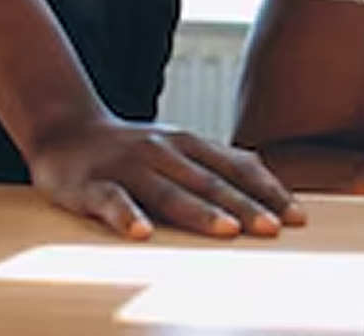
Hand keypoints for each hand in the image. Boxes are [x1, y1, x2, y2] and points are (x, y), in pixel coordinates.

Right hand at [25, 114, 307, 239]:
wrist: (66, 129)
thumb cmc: (132, 148)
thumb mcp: (178, 148)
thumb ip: (214, 162)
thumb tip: (264, 176)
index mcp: (189, 144)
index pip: (238, 168)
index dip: (268, 191)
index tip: (297, 216)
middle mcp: (165, 151)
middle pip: (211, 182)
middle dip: (246, 206)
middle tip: (274, 228)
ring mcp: (129, 167)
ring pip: (169, 192)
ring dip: (201, 212)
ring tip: (228, 231)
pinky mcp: (93, 184)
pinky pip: (112, 202)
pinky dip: (127, 217)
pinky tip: (142, 233)